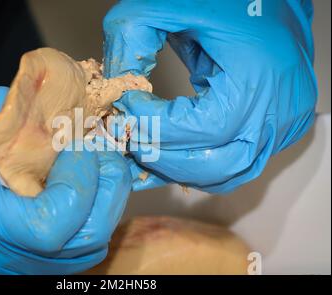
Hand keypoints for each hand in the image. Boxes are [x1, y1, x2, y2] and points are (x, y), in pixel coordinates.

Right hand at [0, 87, 131, 273]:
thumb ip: (9, 116)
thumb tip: (60, 106)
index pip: (59, 222)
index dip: (81, 180)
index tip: (78, 142)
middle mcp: (8, 260)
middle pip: (86, 238)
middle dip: (106, 187)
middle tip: (97, 148)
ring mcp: (20, 268)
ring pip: (87, 245)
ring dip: (101, 199)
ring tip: (89, 162)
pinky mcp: (25, 264)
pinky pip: (74, 246)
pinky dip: (87, 212)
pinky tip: (73, 183)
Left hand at [103, 0, 316, 192]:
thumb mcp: (171, 4)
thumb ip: (132, 38)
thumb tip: (114, 84)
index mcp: (259, 77)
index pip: (201, 126)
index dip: (156, 124)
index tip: (128, 108)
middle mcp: (278, 110)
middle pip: (215, 164)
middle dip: (163, 158)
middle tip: (130, 140)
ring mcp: (284, 124)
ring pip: (227, 173)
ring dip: (180, 169)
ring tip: (146, 150)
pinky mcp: (279, 129)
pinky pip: (236, 164)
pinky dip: (200, 167)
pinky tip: (171, 156)